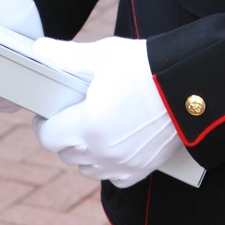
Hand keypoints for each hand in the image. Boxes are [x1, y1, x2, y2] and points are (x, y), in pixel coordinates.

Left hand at [30, 35, 180, 187]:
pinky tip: (112, 143)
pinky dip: (107, 164)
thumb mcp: (103, 55)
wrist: (185, 84)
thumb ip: (67, 55)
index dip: (43, 124)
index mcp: (88, 124)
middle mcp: (102, 151)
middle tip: (72, 113)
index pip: (49, 137)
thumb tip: (40, 48)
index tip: (47, 113)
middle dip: (64, 133)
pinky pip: (112, 176)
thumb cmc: (144, 66)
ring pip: (87, 167)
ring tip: (92, 127)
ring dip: (84, 150)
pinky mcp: (140, 169)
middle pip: (66, 152)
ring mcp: (122, 164)